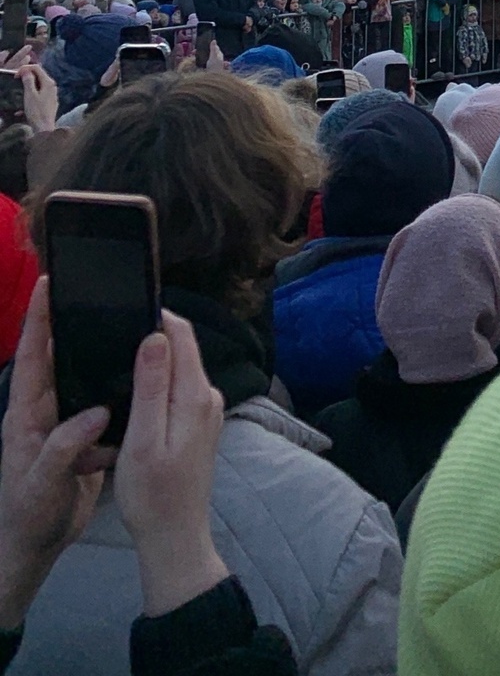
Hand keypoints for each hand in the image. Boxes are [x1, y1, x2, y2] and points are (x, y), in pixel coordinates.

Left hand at [0, 281, 112, 630]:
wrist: (33, 549)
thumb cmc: (28, 515)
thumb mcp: (42, 484)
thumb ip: (65, 447)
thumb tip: (99, 412)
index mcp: (26, 413)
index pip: (32, 355)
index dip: (38, 317)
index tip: (49, 281)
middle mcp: (45, 409)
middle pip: (61, 356)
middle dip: (77, 322)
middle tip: (102, 289)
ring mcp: (65, 421)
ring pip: (87, 378)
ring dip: (105, 355)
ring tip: (132, 326)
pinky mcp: (84, 437)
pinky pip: (105, 405)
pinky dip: (121, 392)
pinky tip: (144, 379)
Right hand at [19, 63, 56, 132]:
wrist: (45, 129)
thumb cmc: (37, 111)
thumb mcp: (30, 95)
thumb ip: (28, 81)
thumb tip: (26, 71)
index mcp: (48, 82)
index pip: (37, 68)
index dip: (25, 69)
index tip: (15, 76)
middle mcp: (52, 87)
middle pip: (38, 76)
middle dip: (25, 78)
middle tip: (15, 82)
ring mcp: (51, 95)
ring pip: (37, 87)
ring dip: (26, 90)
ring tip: (17, 95)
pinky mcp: (49, 104)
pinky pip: (38, 97)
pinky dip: (29, 99)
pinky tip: (20, 111)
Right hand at [114, 316, 226, 618]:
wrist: (174, 536)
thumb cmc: (153, 494)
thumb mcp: (142, 440)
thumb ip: (152, 387)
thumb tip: (156, 338)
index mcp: (196, 395)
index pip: (182, 335)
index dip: (157, 319)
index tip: (129, 315)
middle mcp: (209, 396)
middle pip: (184, 348)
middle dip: (156, 338)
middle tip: (119, 341)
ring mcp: (208, 410)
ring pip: (182, 368)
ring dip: (158, 362)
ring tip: (125, 367)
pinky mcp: (201, 424)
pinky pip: (182, 388)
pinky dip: (162, 383)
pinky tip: (140, 396)